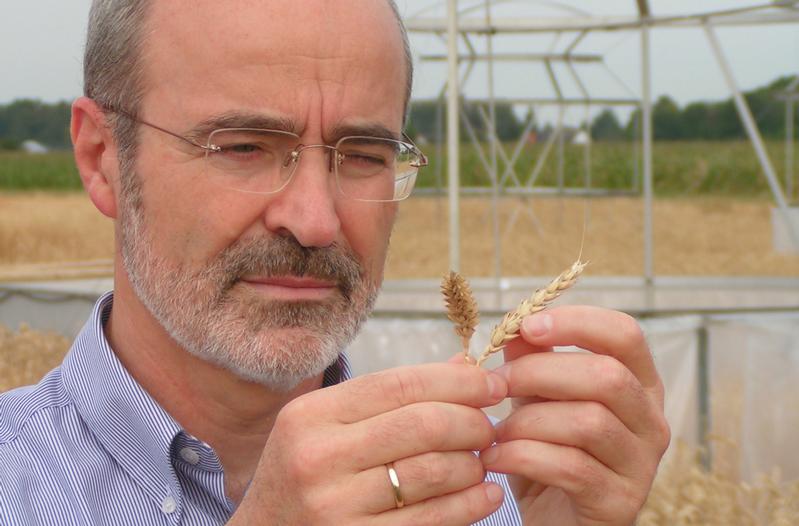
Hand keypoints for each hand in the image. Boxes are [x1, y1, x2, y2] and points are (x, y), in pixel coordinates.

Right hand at [230, 363, 508, 525]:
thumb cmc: (305, 475)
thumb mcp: (328, 427)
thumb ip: (391, 397)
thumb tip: (464, 365)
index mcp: (312, 415)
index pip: (400, 384)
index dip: (457, 381)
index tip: (493, 385)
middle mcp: (318, 457)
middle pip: (423, 424)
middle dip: (472, 422)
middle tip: (490, 428)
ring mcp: (335, 506)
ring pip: (433, 471)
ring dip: (474, 464)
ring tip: (483, 461)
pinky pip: (431, 520)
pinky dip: (471, 505)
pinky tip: (487, 495)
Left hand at [479, 306, 670, 525]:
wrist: (553, 523)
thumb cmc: (547, 452)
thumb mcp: (535, 400)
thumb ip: (531, 361)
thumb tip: (517, 328)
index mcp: (638, 384)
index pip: (625, 334)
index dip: (576, 322)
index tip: (527, 326)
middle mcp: (651, 421)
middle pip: (606, 376)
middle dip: (539, 372)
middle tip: (496, 384)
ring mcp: (642, 465)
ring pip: (588, 422)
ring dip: (527, 421)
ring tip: (494, 431)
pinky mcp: (620, 502)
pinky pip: (571, 467)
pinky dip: (522, 457)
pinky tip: (494, 458)